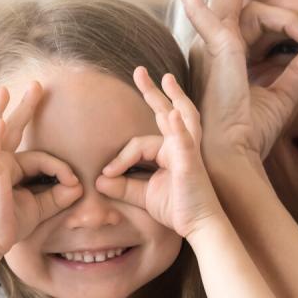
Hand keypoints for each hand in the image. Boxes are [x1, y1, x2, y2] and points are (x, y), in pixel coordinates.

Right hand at [0, 84, 82, 254]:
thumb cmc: (10, 224)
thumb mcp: (41, 207)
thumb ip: (59, 195)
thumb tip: (79, 186)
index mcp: (12, 167)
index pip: (42, 158)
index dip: (61, 169)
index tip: (74, 185)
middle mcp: (0, 161)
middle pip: (13, 128)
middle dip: (25, 106)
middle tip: (36, 85)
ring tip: (3, 91)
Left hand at [95, 67, 222, 237]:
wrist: (198, 226)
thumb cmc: (176, 208)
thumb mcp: (142, 196)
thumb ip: (121, 186)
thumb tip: (99, 180)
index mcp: (169, 151)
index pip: (138, 144)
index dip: (120, 158)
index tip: (106, 174)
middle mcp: (180, 145)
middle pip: (165, 112)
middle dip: (152, 91)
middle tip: (139, 71)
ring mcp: (188, 151)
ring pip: (180, 117)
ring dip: (172, 96)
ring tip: (165, 78)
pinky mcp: (190, 163)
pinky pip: (184, 142)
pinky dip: (178, 127)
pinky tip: (173, 114)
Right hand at [174, 0, 297, 160]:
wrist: (233, 153)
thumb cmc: (250, 132)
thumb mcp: (285, 94)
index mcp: (228, 58)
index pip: (257, 22)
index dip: (290, 25)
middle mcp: (214, 49)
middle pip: (229, 3)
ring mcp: (211, 46)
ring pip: (232, 3)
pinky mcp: (217, 48)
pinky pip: (211, 14)